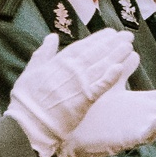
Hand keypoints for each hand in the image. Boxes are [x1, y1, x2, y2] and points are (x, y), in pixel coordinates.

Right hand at [5, 27, 141, 156]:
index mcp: (57, 63)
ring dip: (116, 55)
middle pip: (95, 53)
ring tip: (128, 46)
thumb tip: (51, 36)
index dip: (97, 39)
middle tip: (127, 35)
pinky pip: (100, 86)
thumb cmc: (27, 100)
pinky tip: (120, 68)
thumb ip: (43, 53)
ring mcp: (78, 85)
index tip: (110, 32)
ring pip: (101, 66)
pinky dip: (110, 77)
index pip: (81, 47)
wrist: (29, 124)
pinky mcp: (85, 100)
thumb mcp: (30, 72)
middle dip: (112, 43)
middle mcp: (70, 71)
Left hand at [56, 79, 155, 156]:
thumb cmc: (90, 112)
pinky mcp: (126, 139)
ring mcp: (136, 129)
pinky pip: (144, 134)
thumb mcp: (109, 86)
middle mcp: (142, 117)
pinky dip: (154, 126)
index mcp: (141, 105)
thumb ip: (122, 71)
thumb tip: (132, 52)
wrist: (70, 132)